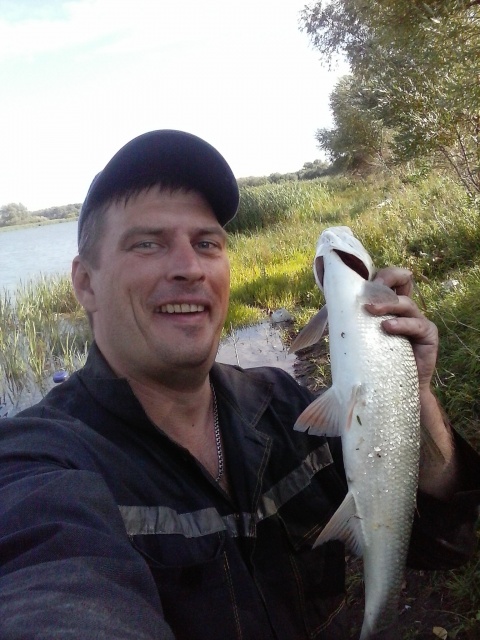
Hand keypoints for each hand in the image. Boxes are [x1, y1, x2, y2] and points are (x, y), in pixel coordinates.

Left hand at [365, 267, 438, 391]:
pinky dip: (401, 324)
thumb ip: (353, 321)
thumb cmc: (375, 361)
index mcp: (390, 306)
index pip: (390, 279)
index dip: (382, 275)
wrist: (393, 388)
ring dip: (386, 304)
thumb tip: (329, 308)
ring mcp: (418, 320)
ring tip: (370, 310)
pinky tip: (388, 327)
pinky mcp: (428, 333)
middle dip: (384, 281)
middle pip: (402, 281)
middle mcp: (405, 309)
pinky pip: (416, 324)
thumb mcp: (362, 337)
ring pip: (405, 303)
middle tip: (367, 292)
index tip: (364, 281)